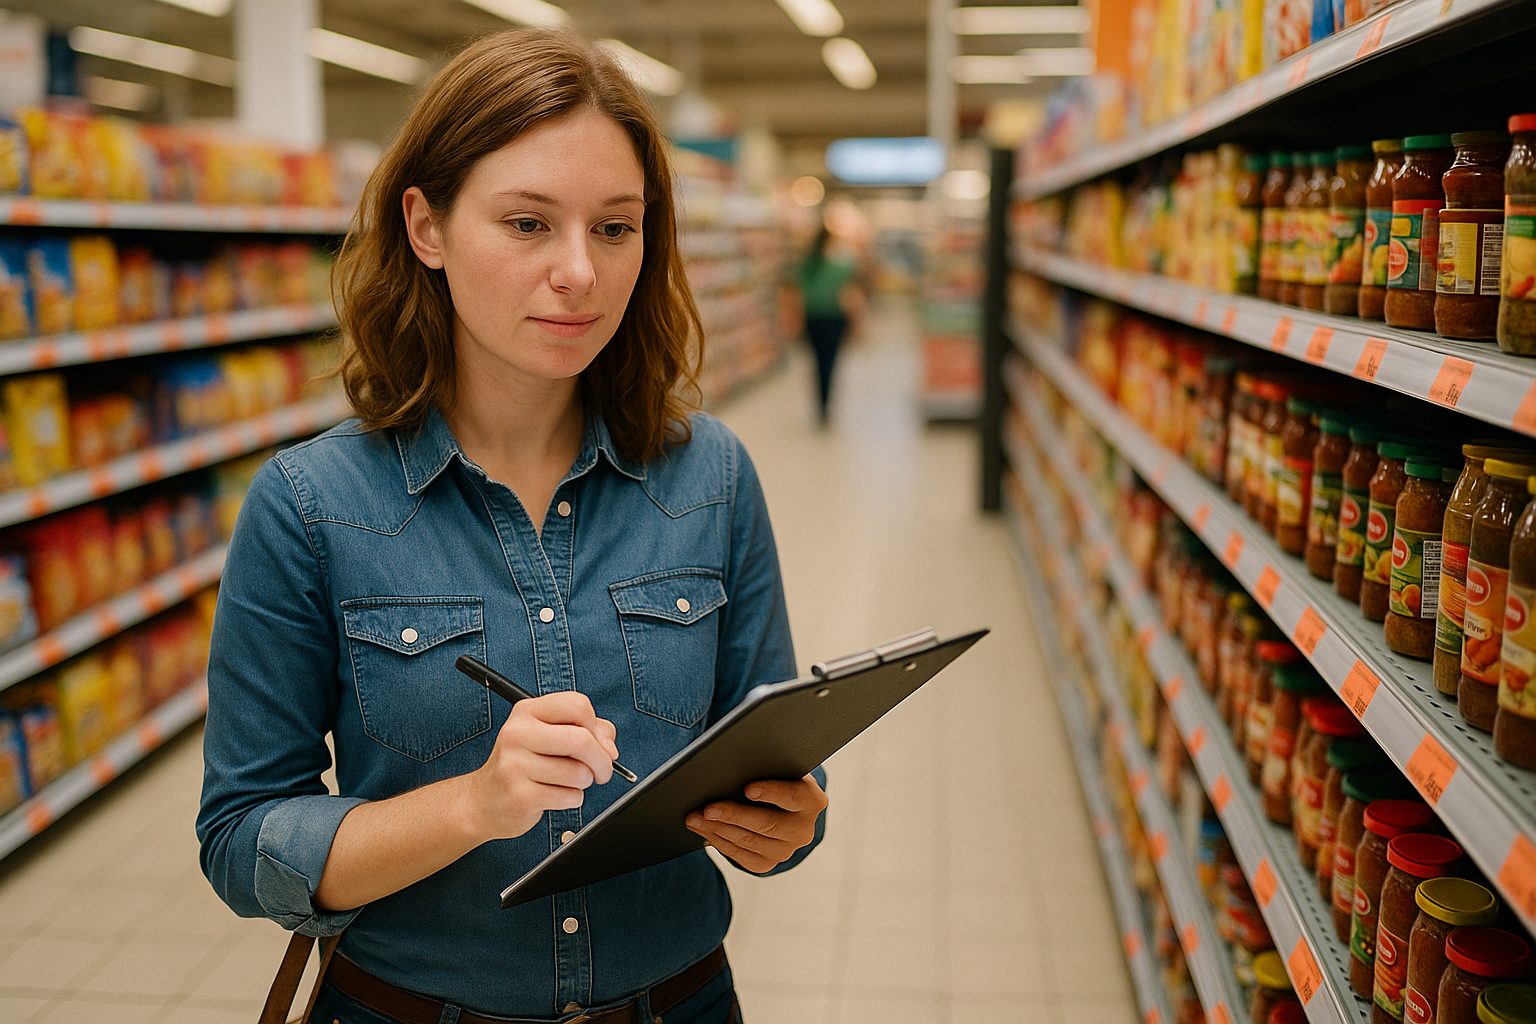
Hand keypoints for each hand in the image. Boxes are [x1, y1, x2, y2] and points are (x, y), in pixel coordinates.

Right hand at [459, 692, 617, 841]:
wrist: (484, 801)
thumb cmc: (525, 764)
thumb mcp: (550, 736)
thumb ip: (588, 731)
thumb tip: (609, 748)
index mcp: (527, 711)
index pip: (578, 705)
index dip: (596, 726)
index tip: (596, 741)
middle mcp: (518, 733)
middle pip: (582, 740)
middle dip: (602, 760)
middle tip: (601, 771)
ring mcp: (516, 764)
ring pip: (579, 773)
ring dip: (584, 782)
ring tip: (565, 782)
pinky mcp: (521, 795)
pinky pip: (569, 796)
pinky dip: (572, 799)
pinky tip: (554, 795)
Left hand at [685, 774, 826, 873]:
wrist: (781, 806)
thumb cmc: (775, 777)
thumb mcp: (778, 769)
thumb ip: (764, 768)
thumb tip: (730, 768)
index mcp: (812, 800)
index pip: (792, 796)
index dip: (771, 793)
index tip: (748, 789)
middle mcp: (804, 830)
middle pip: (767, 824)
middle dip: (733, 815)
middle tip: (707, 809)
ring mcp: (788, 850)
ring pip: (750, 842)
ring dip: (719, 830)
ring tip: (695, 819)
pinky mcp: (769, 863)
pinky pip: (742, 857)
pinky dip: (721, 843)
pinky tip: (706, 832)